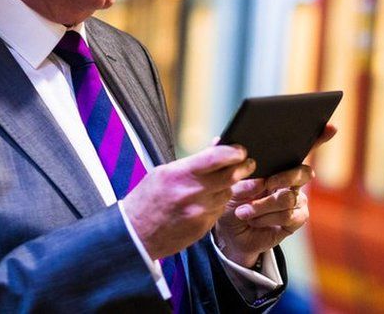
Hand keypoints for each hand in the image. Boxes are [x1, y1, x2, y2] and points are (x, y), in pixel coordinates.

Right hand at [121, 145, 255, 260]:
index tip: (241, 150)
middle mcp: (192, 193)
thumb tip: (217, 147)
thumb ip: (192, 162)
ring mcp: (199, 212)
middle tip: (248, 163)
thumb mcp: (164, 173)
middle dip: (243, 167)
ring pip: (227, 194)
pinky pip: (219, 210)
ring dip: (228, 187)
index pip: (217, 157)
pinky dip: (218, 204)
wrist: (135, 235)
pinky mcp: (203, 227)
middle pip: (230, 176)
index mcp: (180, 174)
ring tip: (220, 183)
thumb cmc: (147, 200)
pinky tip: (208, 201)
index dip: (234, 152)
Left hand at [213, 124, 336, 267]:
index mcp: (279, 163)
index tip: (330, 127)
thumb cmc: (231, 199)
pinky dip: (265, 218)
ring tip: (244, 211)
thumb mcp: (226, 178)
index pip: (303, 147)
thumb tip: (224, 143)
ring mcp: (297, 200)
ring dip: (263, 205)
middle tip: (266, 182)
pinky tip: (252, 219)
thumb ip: (227, 160)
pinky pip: (288, 216)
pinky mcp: (296, 219)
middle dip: (284, 177)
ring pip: (289, 198)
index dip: (319, 137)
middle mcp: (293, 180)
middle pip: (303, 173)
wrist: (229, 231)